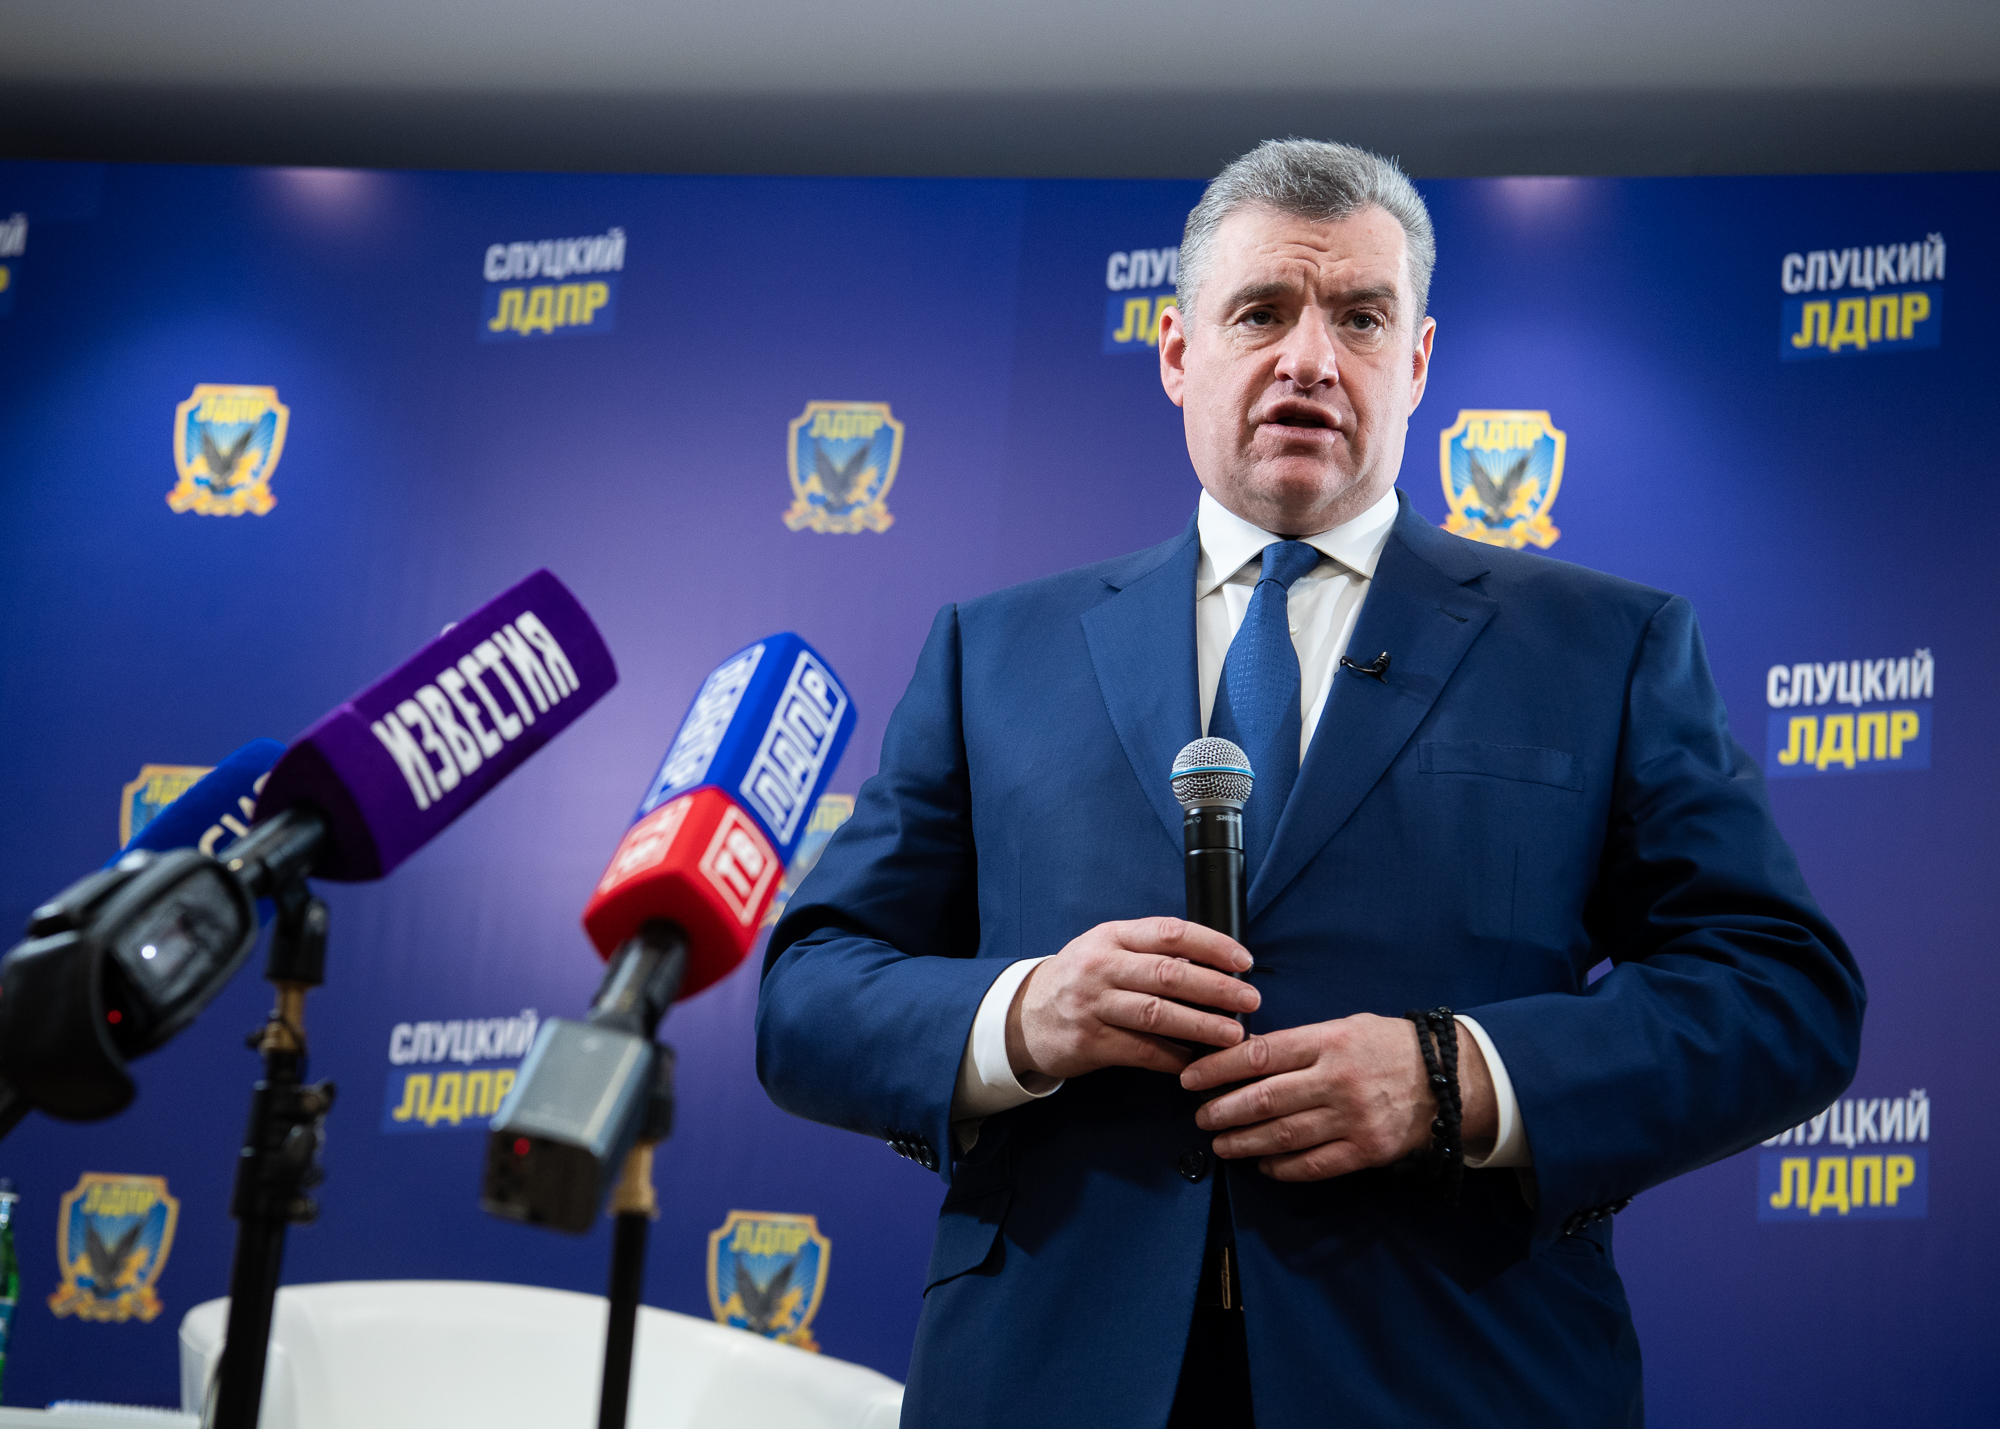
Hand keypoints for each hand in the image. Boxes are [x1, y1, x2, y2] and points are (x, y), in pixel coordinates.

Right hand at [1006, 918, 1258, 1081]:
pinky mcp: (1090, 1041)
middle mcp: (1101, 966)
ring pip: (1156, 1014)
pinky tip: (1195, 1062)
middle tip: (1250, 1000)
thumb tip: (1214, 964)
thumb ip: (1150, 951)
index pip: (1170, 933)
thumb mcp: (1107, 949)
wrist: (1024, 1015)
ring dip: (1201, 1025)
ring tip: (1233, 1035)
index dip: (1212, 945)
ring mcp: (1093, 1005)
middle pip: (1168, 974)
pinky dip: (1173, 1058)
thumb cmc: (1080, 980)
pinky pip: (1141, 1051)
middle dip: (1216, 988)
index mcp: (1112, 937)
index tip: (1243, 960)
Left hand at [1180, 1013, 1496, 1180]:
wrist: (1451, 1078)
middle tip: (1201, 1117)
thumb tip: (1246, 1055)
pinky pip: (1314, 1164)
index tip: (1191, 1078)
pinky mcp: (1367, 1150)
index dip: (1218, 1068)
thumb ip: (1301, 1042)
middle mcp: (1337, 1080)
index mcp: (1329, 1041)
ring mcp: (1353, 1118)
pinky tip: (1262, 1164)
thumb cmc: (1389, 1046)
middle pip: (1264, 1099)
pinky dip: (1282, 1167)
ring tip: (1221, 1143)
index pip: (1259, 1055)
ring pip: (1283, 1135)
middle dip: (1223, 1110)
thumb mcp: (1345, 1026)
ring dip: (1244, 1142)